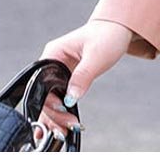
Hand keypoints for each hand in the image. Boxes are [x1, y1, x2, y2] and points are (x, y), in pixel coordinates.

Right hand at [35, 19, 133, 143]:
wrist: (117, 29)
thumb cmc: (107, 35)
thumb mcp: (97, 56)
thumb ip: (83, 76)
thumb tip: (70, 99)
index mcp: (53, 53)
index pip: (42, 83)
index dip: (49, 100)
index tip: (63, 111)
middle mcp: (52, 62)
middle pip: (44, 94)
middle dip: (54, 113)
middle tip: (68, 126)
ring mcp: (59, 71)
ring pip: (51, 99)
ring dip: (57, 116)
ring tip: (67, 130)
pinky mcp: (67, 78)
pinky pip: (60, 97)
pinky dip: (63, 111)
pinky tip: (65, 124)